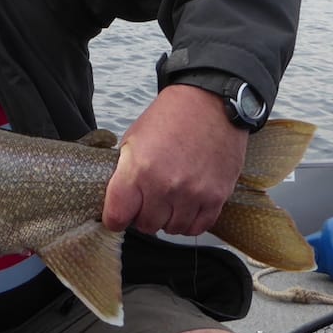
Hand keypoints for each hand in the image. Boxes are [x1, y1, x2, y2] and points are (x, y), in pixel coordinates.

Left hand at [102, 82, 249, 237]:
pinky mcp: (216, 196)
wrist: (211, 103)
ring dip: (168, 218)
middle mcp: (165, 186)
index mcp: (138, 170)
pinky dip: (190, 220)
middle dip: (143, 216)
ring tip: (170, 199)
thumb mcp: (133, 138)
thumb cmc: (170, 117)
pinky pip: (198, 227)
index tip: (120, 214)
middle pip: (146, 226)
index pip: (117, 217)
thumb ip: (125, 173)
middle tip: (148, 199)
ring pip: (172, 229)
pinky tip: (187, 205)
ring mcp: (193, 194)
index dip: (115, 218)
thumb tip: (119, 201)